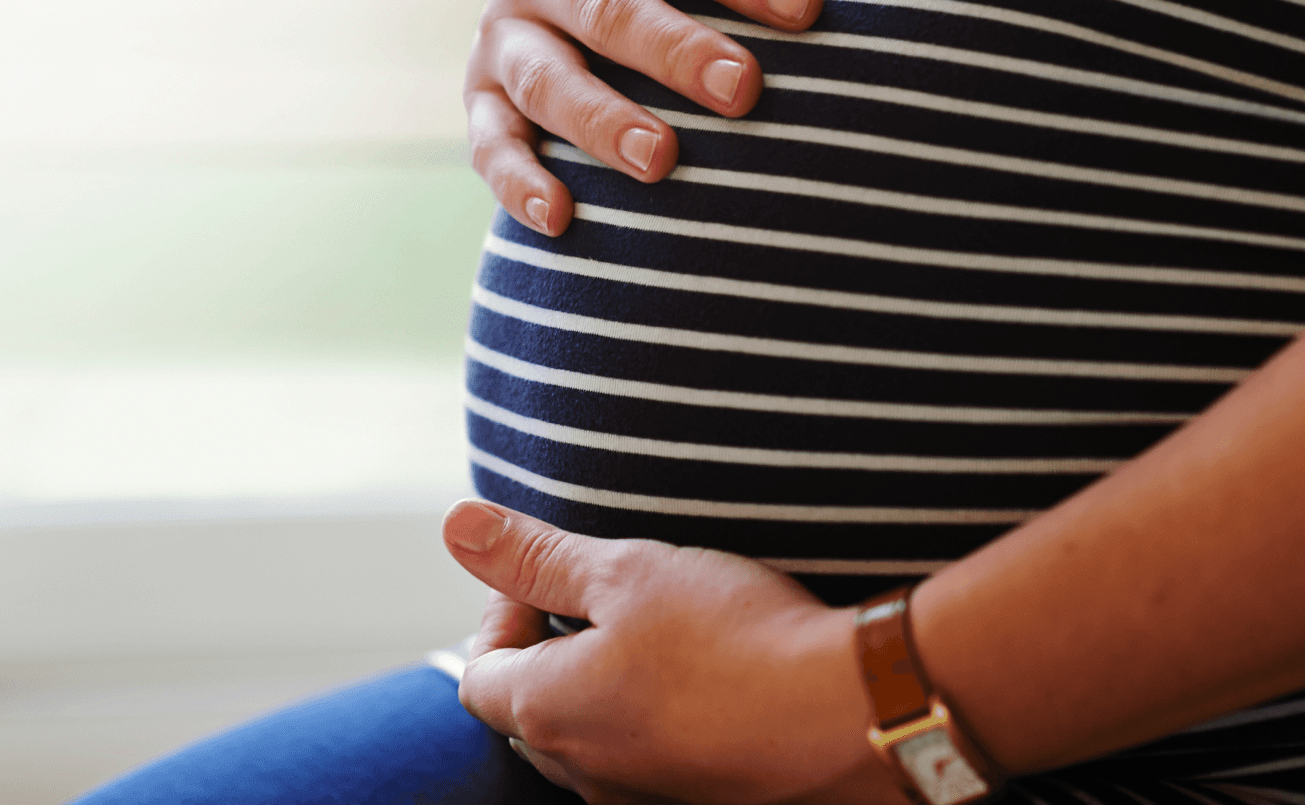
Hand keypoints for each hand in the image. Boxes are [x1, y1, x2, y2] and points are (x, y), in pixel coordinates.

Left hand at [441, 500, 907, 803]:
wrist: (848, 712)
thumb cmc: (733, 635)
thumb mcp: (627, 569)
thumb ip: (537, 555)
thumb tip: (456, 526)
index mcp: (547, 714)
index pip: (478, 673)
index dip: (505, 612)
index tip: (559, 575)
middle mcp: (585, 775)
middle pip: (533, 715)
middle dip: (555, 652)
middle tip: (612, 599)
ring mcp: (643, 800)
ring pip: (596, 743)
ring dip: (613, 688)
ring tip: (670, 635)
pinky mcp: (702, 804)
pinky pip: (654, 763)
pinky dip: (665, 721)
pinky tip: (717, 682)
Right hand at [467, 0, 828, 236]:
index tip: (806, 2)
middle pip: (611, 11)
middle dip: (676, 53)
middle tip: (746, 91)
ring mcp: (507, 26)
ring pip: (547, 79)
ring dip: (601, 122)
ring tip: (663, 162)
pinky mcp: (483, 83)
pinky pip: (490, 136)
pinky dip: (515, 178)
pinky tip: (560, 217)